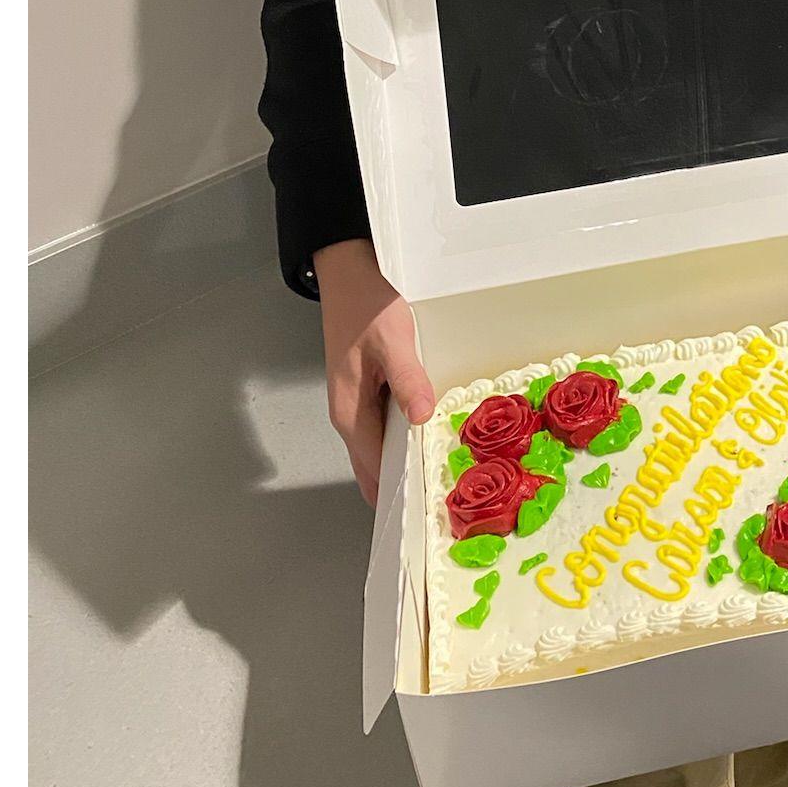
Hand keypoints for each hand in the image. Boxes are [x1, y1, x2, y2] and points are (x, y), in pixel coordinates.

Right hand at [312, 238, 436, 504]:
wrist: (346, 273)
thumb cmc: (366, 304)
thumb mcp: (393, 340)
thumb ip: (406, 379)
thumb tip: (420, 418)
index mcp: (350, 411)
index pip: (372, 469)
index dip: (397, 493)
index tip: (424, 513)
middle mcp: (348, 413)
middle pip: (373, 464)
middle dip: (402, 484)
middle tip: (440, 503)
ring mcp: (355, 400)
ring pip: (380, 444)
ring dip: (405, 458)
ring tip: (441, 474)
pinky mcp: (365, 386)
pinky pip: (384, 422)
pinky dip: (404, 434)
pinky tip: (428, 431)